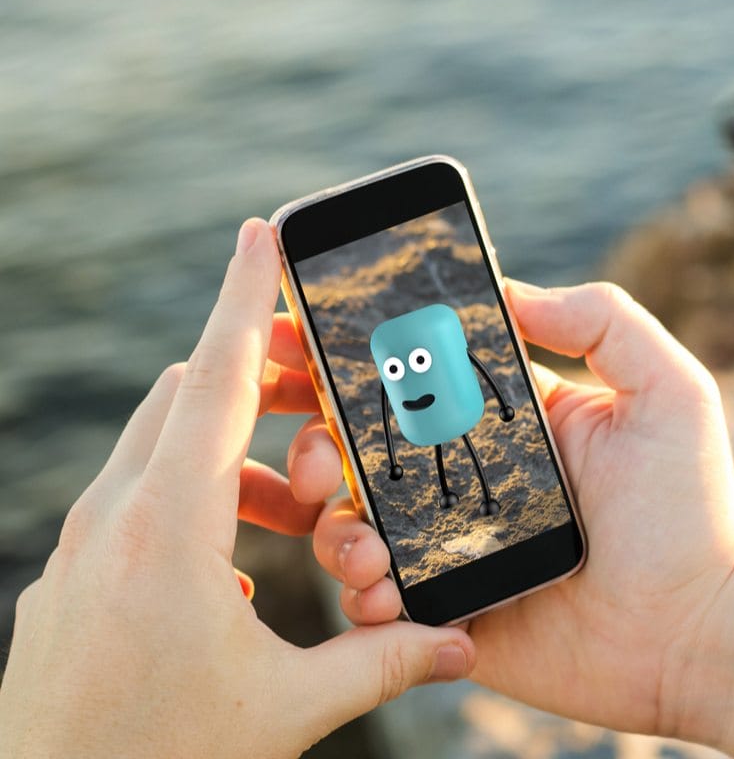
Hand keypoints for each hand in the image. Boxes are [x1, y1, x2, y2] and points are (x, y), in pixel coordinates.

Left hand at [0, 219, 474, 758]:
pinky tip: (235, 572)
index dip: (245, 297)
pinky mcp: (64, 582)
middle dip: (262, 383)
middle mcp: (111, 520)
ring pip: (159, 451)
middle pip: (188, 399)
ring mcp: (77, 550)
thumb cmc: (163, 758)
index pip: (215, 379)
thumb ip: (384, 662)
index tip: (264, 231)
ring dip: (233, 456)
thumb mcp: (288, 709)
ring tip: (299, 513)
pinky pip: (132, 502)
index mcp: (169, 530)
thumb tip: (464, 644)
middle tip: (326, 404)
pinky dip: (192, 500)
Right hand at [312, 280, 733, 735]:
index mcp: (507, 421)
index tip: (293, 333)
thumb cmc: (693, 506)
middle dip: (311, 438)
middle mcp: (470, 479)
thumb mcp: (667, 389)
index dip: (348, 356)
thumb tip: (511, 291)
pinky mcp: (449, 614)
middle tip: (308, 449)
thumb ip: (600, 320)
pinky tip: (384, 589)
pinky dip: (360, 595)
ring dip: (331, 523)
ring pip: (351, 524)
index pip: (413, 376)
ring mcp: (453, 549)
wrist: (701, 627)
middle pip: (359, 447)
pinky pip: (375, 603)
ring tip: (362, 537)